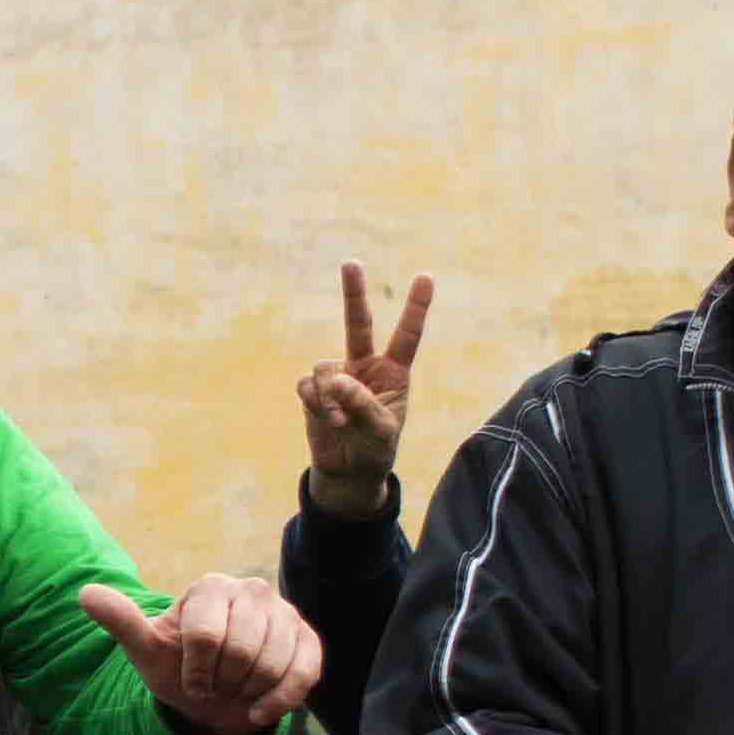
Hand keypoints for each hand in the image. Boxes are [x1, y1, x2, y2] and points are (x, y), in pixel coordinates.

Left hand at [81, 574, 313, 734]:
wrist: (213, 694)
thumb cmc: (178, 666)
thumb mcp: (145, 649)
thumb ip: (121, 621)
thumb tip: (84, 594)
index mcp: (211, 587)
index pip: (205, 635)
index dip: (195, 671)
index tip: (190, 679)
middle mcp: (253, 590)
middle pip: (242, 652)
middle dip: (222, 682)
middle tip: (214, 685)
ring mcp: (286, 614)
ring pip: (272, 665)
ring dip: (246, 693)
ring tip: (234, 689)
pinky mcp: (309, 642)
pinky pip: (302, 676)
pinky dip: (277, 702)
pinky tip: (258, 709)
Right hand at [298, 264, 432, 513]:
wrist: (348, 472)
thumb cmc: (375, 449)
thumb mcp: (380, 429)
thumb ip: (361, 402)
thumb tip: (334, 379)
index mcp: (393, 373)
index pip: (407, 335)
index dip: (416, 307)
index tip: (426, 276)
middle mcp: (364, 367)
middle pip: (358, 323)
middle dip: (353, 293)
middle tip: (351, 262)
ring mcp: (336, 376)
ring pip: (325, 367)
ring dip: (330, 396)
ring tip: (341, 422)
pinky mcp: (313, 391)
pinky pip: (307, 385)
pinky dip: (316, 404)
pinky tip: (327, 422)